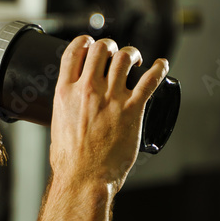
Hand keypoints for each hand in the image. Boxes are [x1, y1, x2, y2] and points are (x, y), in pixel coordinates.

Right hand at [50, 36, 168, 192]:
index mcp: (66, 92)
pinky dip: (159, 68)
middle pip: (101, 48)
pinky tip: (161, 65)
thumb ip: (65, 110)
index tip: (91, 45)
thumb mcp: (57, 126)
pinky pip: (151, 80)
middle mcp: (88, 90)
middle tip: (115, 54)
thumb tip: (72, 108)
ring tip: (136, 60)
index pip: (74, 51)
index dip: (85, 42)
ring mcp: (111, 98)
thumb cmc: (70, 162)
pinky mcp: (132, 110)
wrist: (84, 178)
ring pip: (125, 58)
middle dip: (110, 46)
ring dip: (132, 54)